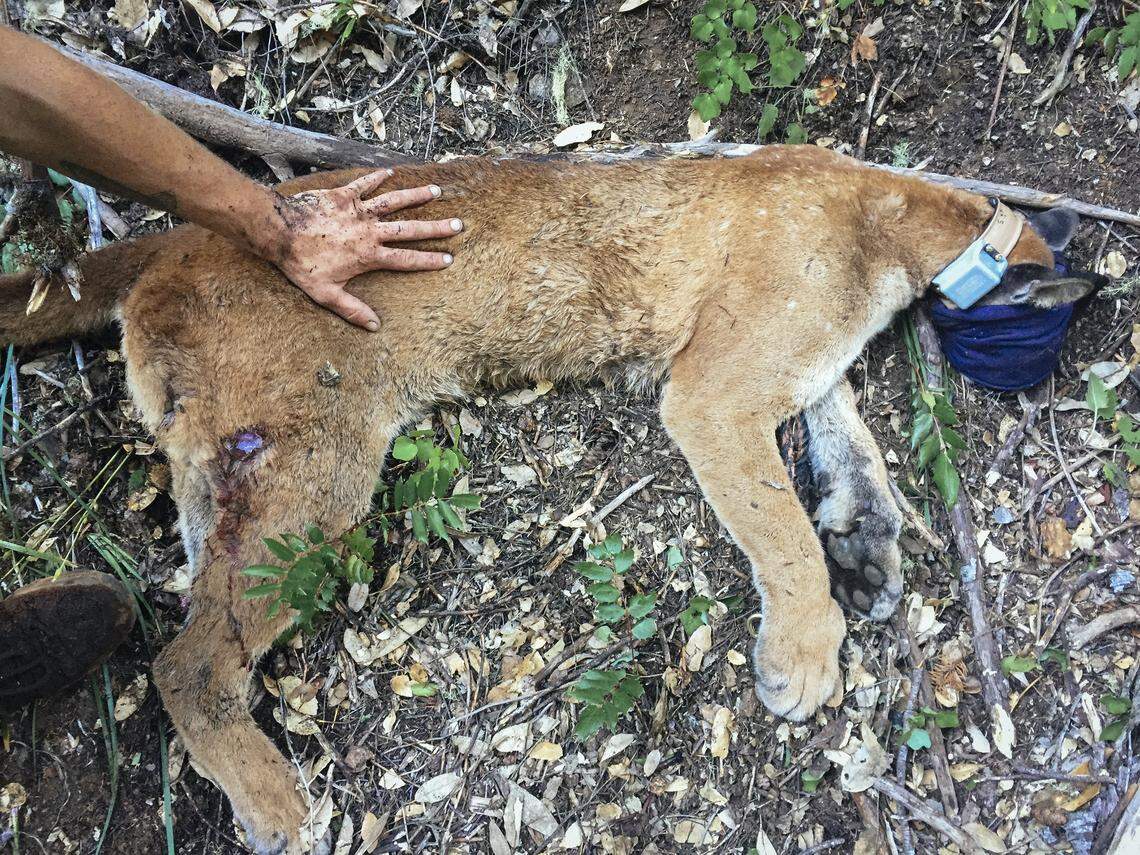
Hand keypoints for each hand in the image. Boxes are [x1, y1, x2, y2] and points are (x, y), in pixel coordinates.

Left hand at [270, 169, 461, 330]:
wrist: (279, 231)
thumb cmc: (301, 264)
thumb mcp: (326, 295)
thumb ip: (352, 310)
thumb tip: (375, 327)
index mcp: (369, 255)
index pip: (406, 260)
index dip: (429, 260)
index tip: (449, 259)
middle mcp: (370, 231)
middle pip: (409, 229)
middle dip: (436, 228)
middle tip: (459, 224)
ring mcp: (358, 211)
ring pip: (393, 202)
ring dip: (416, 196)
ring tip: (436, 191)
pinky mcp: (343, 196)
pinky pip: (364, 184)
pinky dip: (376, 177)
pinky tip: (390, 172)